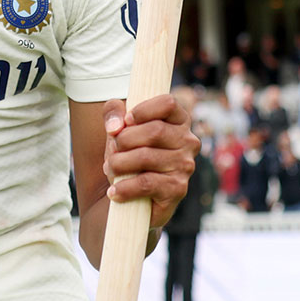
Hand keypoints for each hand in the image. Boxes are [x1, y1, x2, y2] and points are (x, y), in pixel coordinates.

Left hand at [101, 94, 198, 229]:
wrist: (132, 197)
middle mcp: (188, 141)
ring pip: (146, 157)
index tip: (126, 121)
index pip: (168, 103)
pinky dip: (124, 188)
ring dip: (119, 163)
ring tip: (111, 168)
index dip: (143, 110)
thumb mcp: (119, 127)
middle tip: (113, 151)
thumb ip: (113, 112)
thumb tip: (115, 126)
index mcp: (179, 120)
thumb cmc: (129, 153)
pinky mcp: (178, 189)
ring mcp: (185, 166)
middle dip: (124, 140)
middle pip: (154, 131)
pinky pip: (146, 184)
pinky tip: (114, 192)